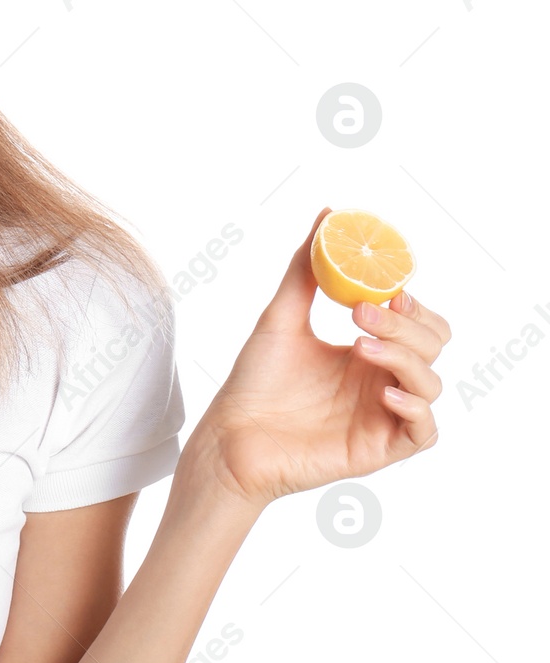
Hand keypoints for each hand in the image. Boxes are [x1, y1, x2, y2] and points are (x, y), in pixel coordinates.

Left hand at [192, 208, 451, 507]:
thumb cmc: (253, 383)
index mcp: (367, 349)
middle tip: (361, 314)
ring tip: (359, 345)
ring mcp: (384, 415)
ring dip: (404, 357)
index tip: (385, 290)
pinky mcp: (381, 448)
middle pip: (432, 344)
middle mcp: (381, 379)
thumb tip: (327, 214)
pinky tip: (383, 392)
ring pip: (431, 382)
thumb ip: (307, 270)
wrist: (229, 436)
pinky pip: (425, 431)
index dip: (413, 304)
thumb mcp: (281, 317)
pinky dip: (415, 408)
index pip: (419, 320)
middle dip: (407, 324)